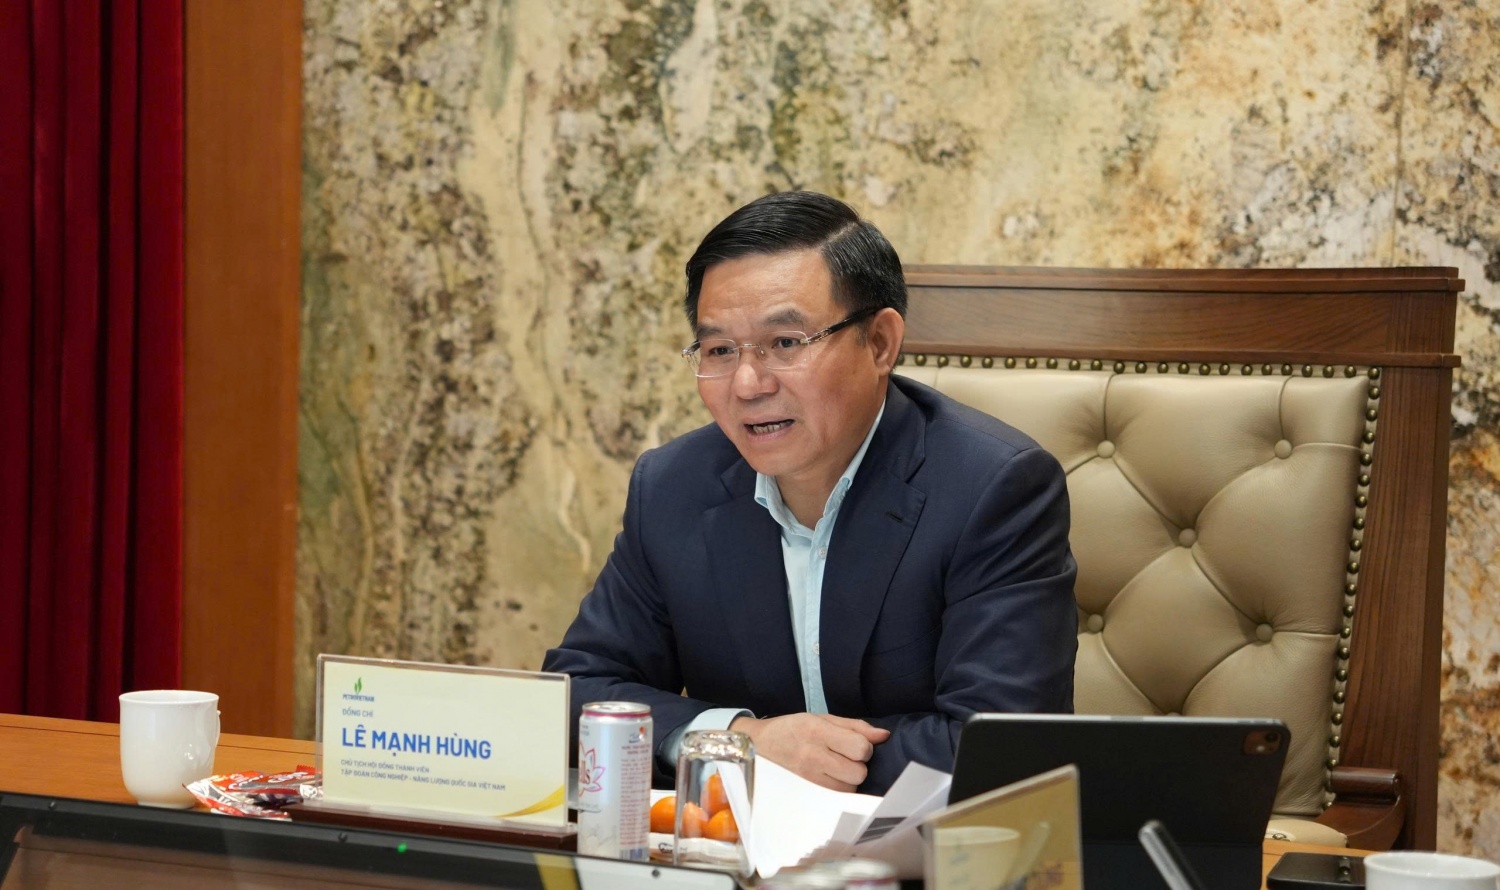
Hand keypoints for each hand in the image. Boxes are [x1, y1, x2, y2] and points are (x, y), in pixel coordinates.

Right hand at [730, 713, 889, 791]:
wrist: (756, 746)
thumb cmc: (792, 729)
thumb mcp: (821, 718)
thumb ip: (855, 726)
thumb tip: (884, 736)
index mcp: (817, 731)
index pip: (860, 748)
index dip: (864, 748)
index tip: (853, 746)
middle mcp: (812, 756)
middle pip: (858, 772)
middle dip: (857, 765)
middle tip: (844, 759)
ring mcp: (807, 779)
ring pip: (849, 789)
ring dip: (848, 780)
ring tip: (834, 769)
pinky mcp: (804, 794)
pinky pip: (835, 799)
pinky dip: (838, 790)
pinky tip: (829, 780)